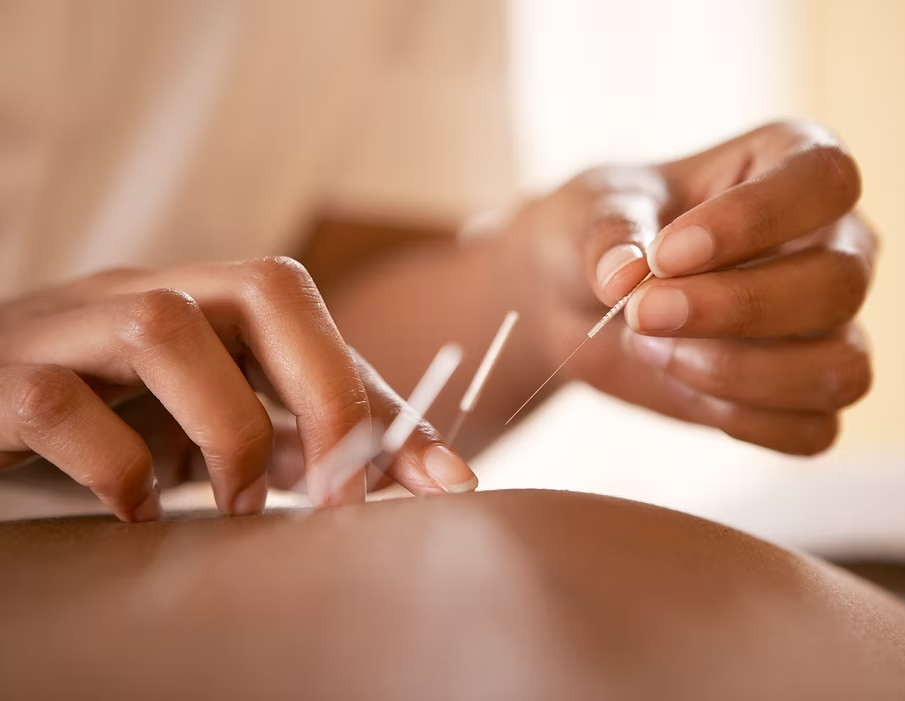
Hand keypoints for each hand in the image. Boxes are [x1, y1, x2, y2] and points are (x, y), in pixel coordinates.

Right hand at [0, 258, 474, 521]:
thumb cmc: (108, 421)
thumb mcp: (213, 426)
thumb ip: (299, 441)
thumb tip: (420, 473)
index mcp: (201, 301)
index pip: (313, 313)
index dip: (379, 392)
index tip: (438, 478)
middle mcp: (142, 295)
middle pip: (264, 286)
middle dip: (326, 393)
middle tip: (341, 492)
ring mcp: (67, 331)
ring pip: (164, 328)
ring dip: (227, 430)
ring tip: (239, 505)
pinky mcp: (0, 383)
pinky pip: (59, 406)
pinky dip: (118, 470)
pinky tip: (139, 512)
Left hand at [506, 121, 875, 453]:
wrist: (576, 296)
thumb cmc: (601, 232)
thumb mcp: (589, 209)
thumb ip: (608, 233)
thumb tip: (623, 277)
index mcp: (793, 165)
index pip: (822, 181)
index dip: (752, 220)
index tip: (667, 253)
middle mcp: (831, 243)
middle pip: (838, 284)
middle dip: (734, 308)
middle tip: (641, 314)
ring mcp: (828, 325)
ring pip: (840, 367)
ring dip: (739, 373)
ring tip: (654, 350)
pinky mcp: (804, 395)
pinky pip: (812, 430)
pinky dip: (742, 420)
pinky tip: (680, 385)